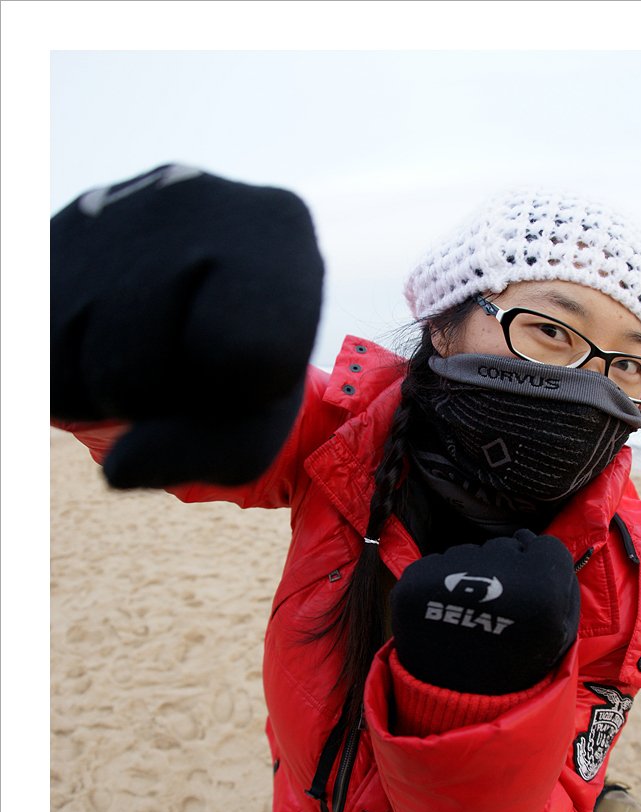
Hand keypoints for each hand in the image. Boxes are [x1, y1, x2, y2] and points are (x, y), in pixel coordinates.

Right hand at [51, 164, 323, 486]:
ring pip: (90, 362)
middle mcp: (192, 194)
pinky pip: (43, 352)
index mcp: (277, 227)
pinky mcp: (46, 238)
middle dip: (164, 396)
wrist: (181, 315)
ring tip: (146, 352)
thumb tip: (121, 467)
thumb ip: (217, 453)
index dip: (238, 395)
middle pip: (149, 364)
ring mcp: (108, 205)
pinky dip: (71, 374)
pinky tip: (104, 342)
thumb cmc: (239, 376)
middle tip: (187, 366)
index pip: (246, 354)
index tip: (247, 372)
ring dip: (113, 389)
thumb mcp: (258, 422)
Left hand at [390, 531, 579, 693]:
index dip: (541, 571)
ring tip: (469, 619)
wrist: (456, 706)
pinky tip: (446, 617)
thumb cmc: (515, 669)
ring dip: (470, 576)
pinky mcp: (414, 583)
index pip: (546, 547)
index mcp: (540, 589)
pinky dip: (439, 586)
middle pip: (504, 548)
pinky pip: (435, 567)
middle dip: (504, 572)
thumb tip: (532, 541)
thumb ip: (560, 583)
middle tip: (497, 613)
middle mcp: (494, 574)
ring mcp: (449, 576)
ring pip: (468, 555)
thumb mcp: (560, 633)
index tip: (529, 595)